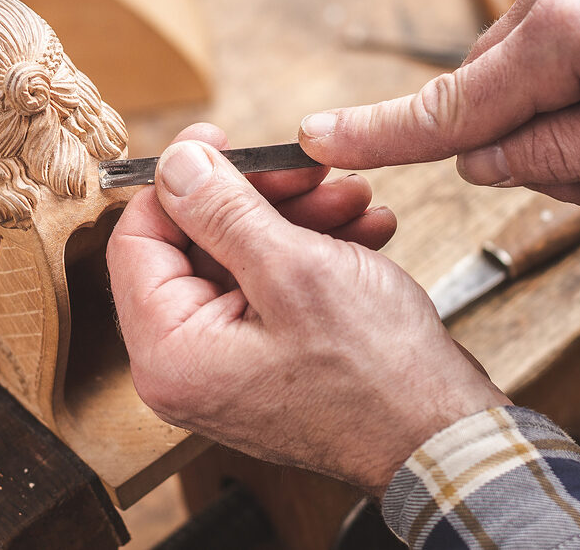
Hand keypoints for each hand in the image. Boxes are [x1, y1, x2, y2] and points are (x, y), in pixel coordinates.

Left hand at [107, 124, 509, 494]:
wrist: (442, 439)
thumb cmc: (375, 374)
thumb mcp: (294, 269)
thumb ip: (222, 210)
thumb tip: (175, 163)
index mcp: (170, 353)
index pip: (137, 240)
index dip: (178, 180)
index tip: (222, 139)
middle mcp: (187, 367)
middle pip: (195, 247)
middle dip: (260, 198)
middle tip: (310, 168)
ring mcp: (228, 369)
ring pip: (243, 263)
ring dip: (298, 220)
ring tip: (352, 198)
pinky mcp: (269, 366)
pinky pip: (273, 293)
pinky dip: (314, 256)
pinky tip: (363, 232)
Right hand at [298, 0, 579, 204]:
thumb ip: (552, 160)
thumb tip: (482, 160)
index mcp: (563, 36)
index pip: (449, 106)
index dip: (377, 134)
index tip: (313, 139)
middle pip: (488, 100)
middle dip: (530, 151)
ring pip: (523, 81)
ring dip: (563, 126)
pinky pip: (556, 53)